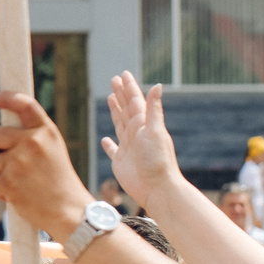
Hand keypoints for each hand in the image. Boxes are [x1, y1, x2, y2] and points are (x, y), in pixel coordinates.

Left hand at [0, 91, 91, 237]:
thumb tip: (2, 130)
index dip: (6, 98)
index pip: (24, 105)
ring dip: (0, 173)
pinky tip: (21, 195)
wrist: (69, 211)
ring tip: (22, 182)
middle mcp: (32, 142)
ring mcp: (18, 162)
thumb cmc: (60, 181)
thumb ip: (33, 136)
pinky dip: (3, 191)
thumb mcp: (53, 150)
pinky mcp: (8, 182)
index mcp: (46, 132)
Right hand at [100, 73, 183, 204]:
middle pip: (126, 110)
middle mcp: (136, 134)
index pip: (135, 102)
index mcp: (144, 125)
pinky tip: (105, 139)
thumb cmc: (157, 160)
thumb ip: (154, 109)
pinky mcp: (121, 162)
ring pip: (120, 125)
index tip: (123, 74)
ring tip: (110, 99)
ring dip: (115, 112)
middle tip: (114, 80)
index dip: (129, 88)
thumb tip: (158, 85)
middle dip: (120, 95)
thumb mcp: (155, 131)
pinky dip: (109, 145)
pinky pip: (113, 150)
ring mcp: (128, 148)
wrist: (157, 188)